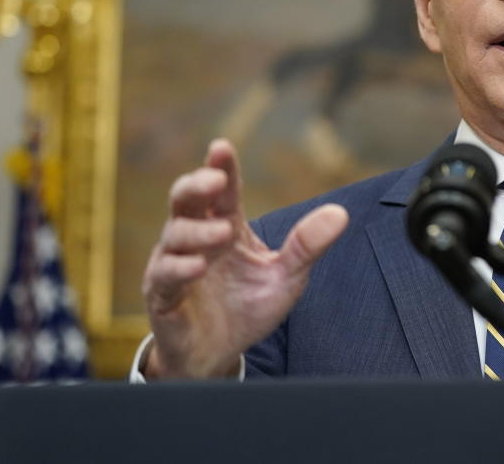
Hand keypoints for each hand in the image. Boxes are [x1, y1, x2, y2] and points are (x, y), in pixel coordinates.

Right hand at [141, 139, 348, 377]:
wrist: (219, 355)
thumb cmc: (248, 307)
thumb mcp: (286, 276)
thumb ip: (307, 245)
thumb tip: (340, 213)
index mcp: (227, 227)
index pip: (222, 191)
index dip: (221, 167)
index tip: (222, 147)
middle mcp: (196, 238)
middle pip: (185, 200)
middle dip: (196, 185)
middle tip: (215, 179)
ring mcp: (174, 264)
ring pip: (175, 234)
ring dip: (198, 232)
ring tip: (223, 234)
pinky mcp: (162, 295)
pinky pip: (164, 275)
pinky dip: (179, 268)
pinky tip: (197, 268)